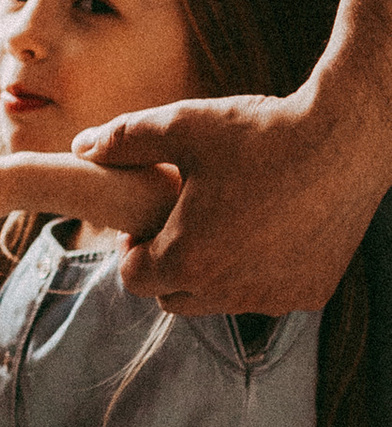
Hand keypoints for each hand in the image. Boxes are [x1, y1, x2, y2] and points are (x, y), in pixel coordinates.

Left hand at [71, 85, 382, 312]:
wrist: (345, 140)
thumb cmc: (259, 132)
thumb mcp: (181, 126)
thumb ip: (123, 140)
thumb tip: (80, 147)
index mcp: (187, 260)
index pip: (134, 278)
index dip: (134, 247)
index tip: (149, 217)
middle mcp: (229, 292)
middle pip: (174, 297)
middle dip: (169, 265)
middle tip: (185, 220)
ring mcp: (274, 298)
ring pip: (221, 300)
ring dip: (213, 272)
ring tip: (225, 221)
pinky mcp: (310, 293)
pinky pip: (267, 295)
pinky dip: (260, 272)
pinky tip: (268, 229)